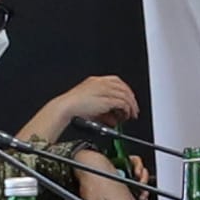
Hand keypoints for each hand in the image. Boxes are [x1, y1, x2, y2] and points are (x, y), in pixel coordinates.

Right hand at [24, 74, 139, 147]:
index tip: (129, 99)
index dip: (125, 90)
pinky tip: (125, 115)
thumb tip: (114, 119)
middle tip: (134, 109)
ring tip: (130, 115)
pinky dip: (126, 109)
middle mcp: (101, 83)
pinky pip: (122, 102)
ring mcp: (104, 90)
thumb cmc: (73, 108)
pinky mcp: (106, 99)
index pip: (116, 81)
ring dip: (130, 106)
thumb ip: (104, 112)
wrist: (65, 107)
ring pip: (125, 95)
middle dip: (131, 99)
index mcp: (95, 81)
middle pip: (123, 87)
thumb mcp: (91, 107)